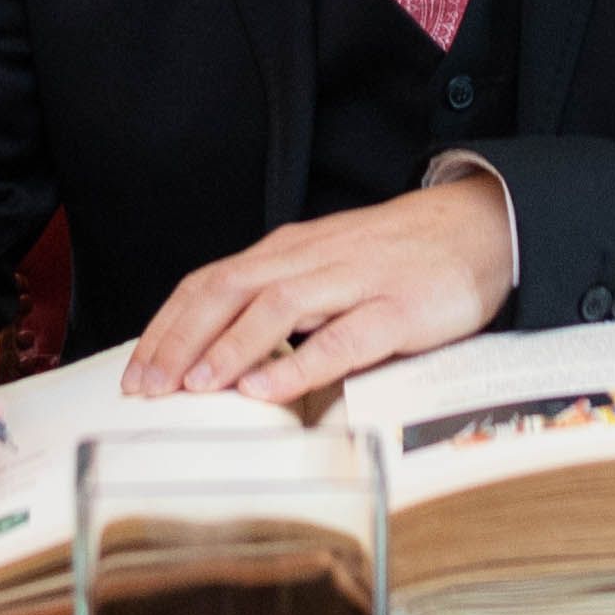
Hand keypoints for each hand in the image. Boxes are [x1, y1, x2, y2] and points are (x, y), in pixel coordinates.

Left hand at [125, 173, 516, 404]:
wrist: (479, 226)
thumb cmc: (396, 259)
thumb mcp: (326, 271)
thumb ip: (278, 303)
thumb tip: (216, 354)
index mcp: (287, 252)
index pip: (210, 283)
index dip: (167, 326)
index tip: (135, 371)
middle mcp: (311, 259)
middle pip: (228, 291)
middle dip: (180, 340)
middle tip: (146, 388)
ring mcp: (355, 280)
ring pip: (276, 307)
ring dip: (228, 348)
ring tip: (195, 387)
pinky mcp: (399, 308)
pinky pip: (343, 337)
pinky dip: (299, 363)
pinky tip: (267, 388)